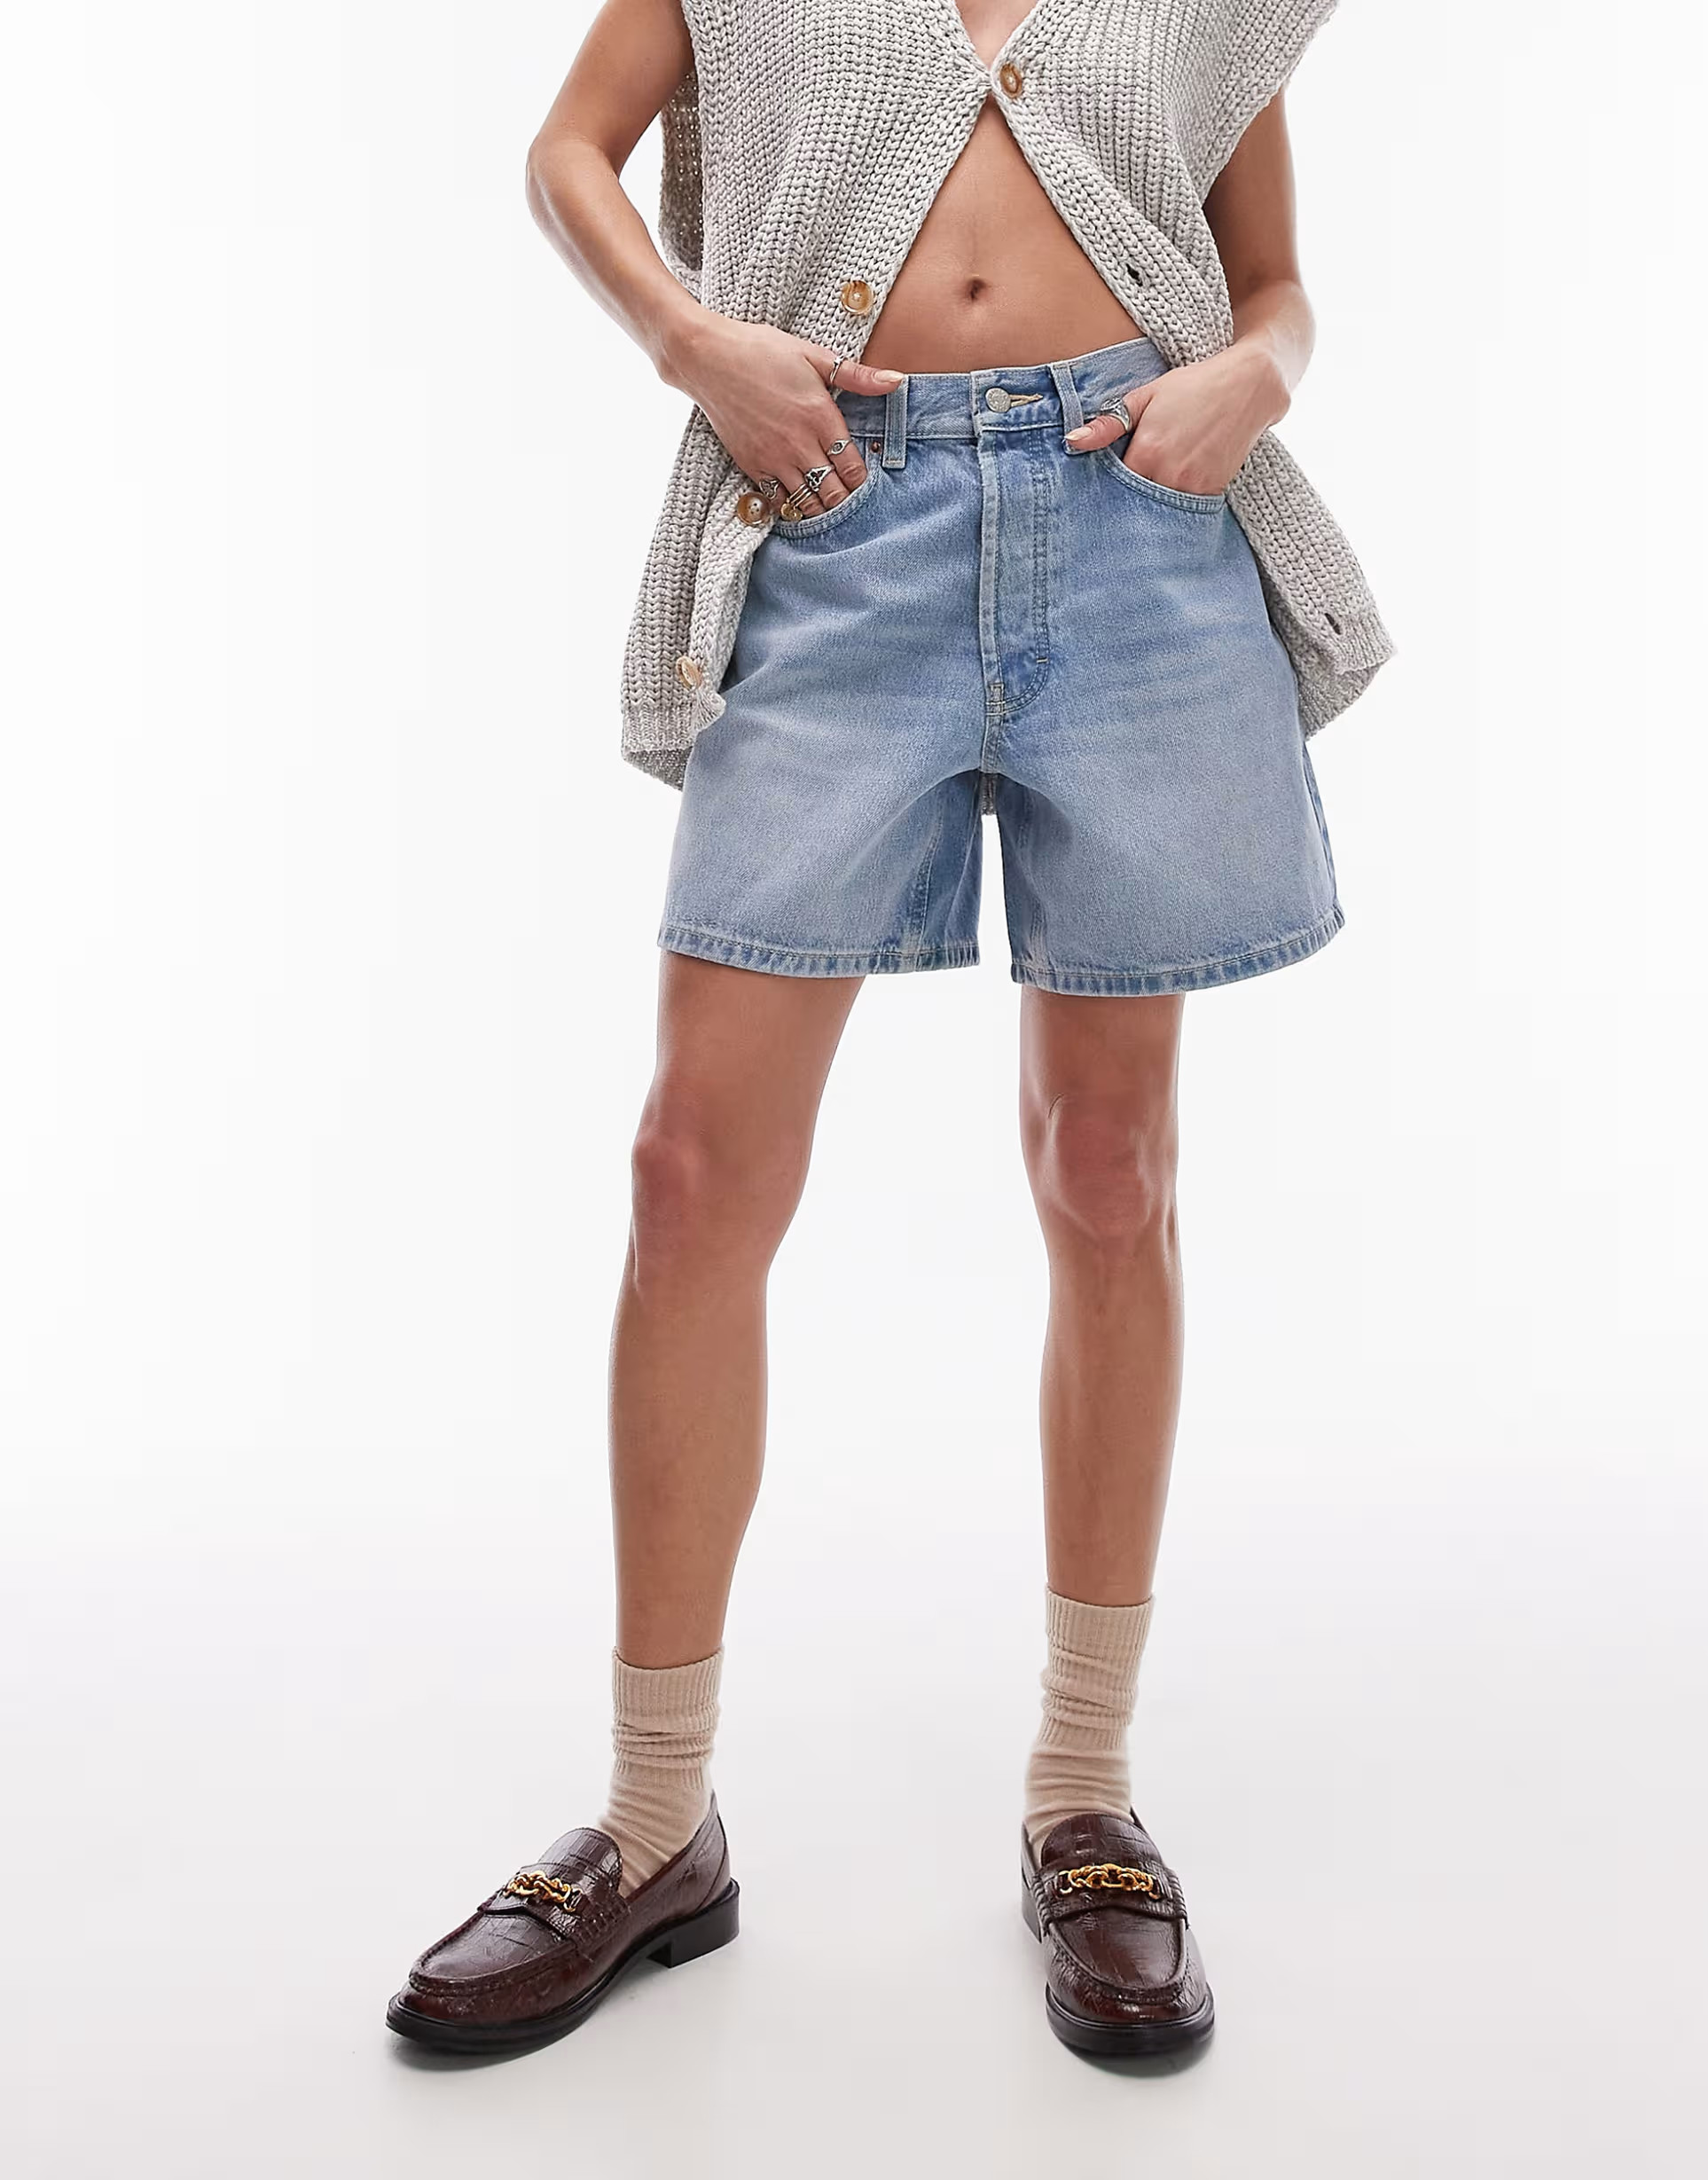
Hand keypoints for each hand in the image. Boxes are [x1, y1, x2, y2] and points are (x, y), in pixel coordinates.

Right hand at [664, 315, 902, 513]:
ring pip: (807, 503)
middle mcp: (798, 444)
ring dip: (821, 506)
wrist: (708, 359)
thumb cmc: (761, 350)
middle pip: (833, 493)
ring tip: (828, 502)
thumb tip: (898, 381)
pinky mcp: (751, 466)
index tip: (865, 480)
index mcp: (820, 417)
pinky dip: (791, 505)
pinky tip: (799, 498)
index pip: (853, 468)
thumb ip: (858, 376)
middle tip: (851, 498)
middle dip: (846, 499)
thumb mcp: (813, 355)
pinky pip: (777, 501)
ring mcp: (773, 459)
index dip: (863, 481)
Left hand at [1064, 346, 1290, 495]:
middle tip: (1119, 494)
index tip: (1099, 485)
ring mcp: (1194, 486)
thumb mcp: (1146, 396)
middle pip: (1135, 502)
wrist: (1249, 385)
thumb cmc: (1192, 386)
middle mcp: (1170, 475)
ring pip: (1160, 508)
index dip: (1105, 486)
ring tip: (1145, 491)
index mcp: (1148, 452)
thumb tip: (1072, 441)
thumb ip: (1109, 424)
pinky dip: (1174, 501)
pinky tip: (1170, 487)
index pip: (1113, 486)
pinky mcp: (1213, 490)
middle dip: (1126, 500)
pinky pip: (1184, 507)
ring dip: (1150, 503)